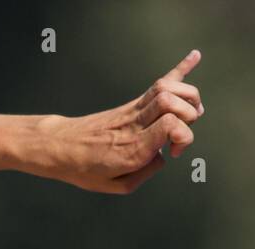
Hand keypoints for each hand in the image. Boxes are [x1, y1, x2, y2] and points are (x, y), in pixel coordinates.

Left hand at [43, 49, 203, 193]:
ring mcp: (132, 111)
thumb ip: (145, 173)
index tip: (174, 153)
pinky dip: (179, 70)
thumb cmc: (85, 170)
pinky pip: (156, 84)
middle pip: (172, 102)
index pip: (171, 125)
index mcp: (134, 148)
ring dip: (189, 96)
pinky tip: (195, 56)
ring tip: (192, 112)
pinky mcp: (130, 105)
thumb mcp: (115, 185)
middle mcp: (134, 125)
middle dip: (190, 114)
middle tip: (181, 133)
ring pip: (167, 88)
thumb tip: (162, 154)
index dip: (184, 136)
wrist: (59, 147)